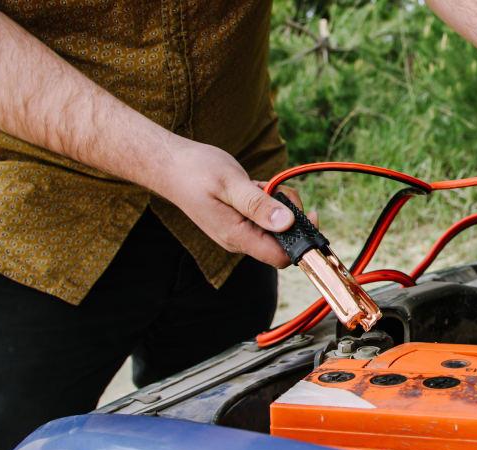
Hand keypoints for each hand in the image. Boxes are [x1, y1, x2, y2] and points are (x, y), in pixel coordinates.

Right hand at [149, 138, 316, 267]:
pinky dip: (267, 199)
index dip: (301, 240)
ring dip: (277, 203)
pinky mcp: (239, 221)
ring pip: (276, 226)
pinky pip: (265, 216)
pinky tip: (252, 186)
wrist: (168, 165)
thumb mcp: (230, 183)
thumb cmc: (195, 171)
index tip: (308, 213)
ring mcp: (239, 231)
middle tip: (275, 188)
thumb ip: (258, 204)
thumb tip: (286, 222)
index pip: (281, 257)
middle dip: (290, 214)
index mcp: (237, 237)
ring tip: (258, 184)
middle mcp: (240, 240)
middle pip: (283, 241)